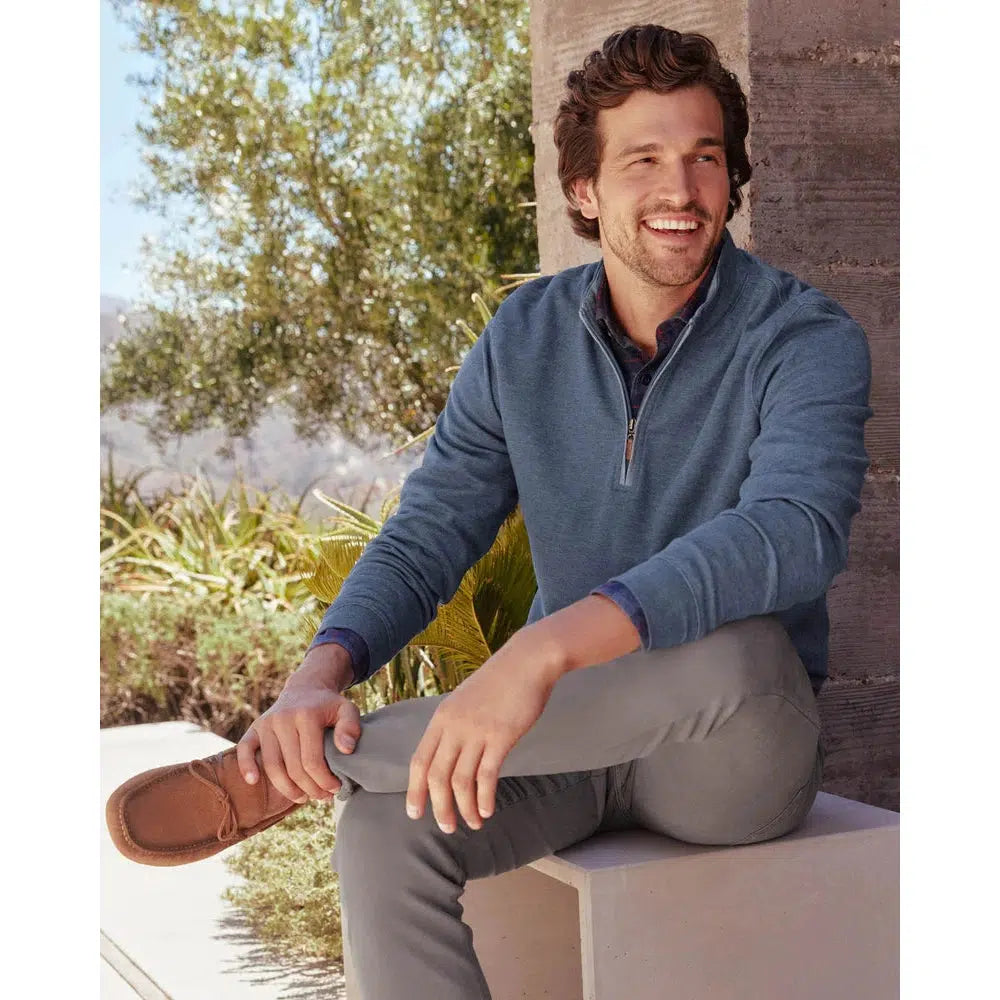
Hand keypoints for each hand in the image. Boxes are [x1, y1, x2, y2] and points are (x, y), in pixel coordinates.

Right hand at [236, 646, 359, 803]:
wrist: (305, 688)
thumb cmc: (328, 705)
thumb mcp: (346, 709)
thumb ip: (350, 727)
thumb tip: (346, 750)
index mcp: (306, 715)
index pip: (312, 760)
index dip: (324, 781)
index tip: (335, 788)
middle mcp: (282, 719)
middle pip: (293, 768)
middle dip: (310, 789)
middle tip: (322, 797)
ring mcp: (266, 724)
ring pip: (272, 766)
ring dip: (287, 789)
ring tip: (303, 797)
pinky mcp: (254, 728)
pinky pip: (244, 750)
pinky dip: (246, 767)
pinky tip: (254, 781)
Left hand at [406, 633, 563, 832]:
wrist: (527, 661)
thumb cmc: (500, 682)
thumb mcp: (466, 701)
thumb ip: (455, 725)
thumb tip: (450, 754)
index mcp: (442, 718)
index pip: (419, 761)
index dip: (415, 790)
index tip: (415, 812)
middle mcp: (454, 726)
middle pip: (436, 776)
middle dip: (439, 807)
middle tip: (447, 827)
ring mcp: (476, 731)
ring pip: (461, 781)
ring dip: (464, 808)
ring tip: (473, 823)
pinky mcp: (500, 737)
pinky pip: (487, 776)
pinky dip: (484, 798)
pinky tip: (488, 810)